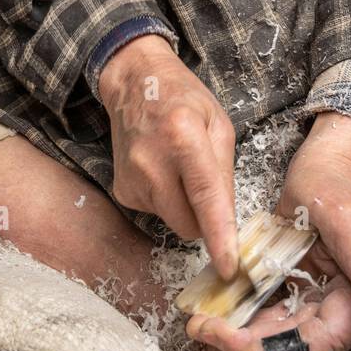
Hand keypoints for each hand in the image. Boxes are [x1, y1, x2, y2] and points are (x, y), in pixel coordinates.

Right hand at [98, 35, 238, 279]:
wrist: (134, 83)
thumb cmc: (183, 98)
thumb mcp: (219, 124)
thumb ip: (225, 173)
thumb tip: (228, 222)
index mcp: (183, 136)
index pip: (206, 197)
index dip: (219, 236)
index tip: (228, 266)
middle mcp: (152, 162)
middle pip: (189, 224)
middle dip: (204, 217)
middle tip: (204, 183)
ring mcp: (131, 179)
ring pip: (173, 221)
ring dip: (184, 205)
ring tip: (178, 167)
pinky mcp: (122, 191)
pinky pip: (157, 213)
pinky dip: (165, 199)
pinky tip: (160, 170)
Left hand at [186, 113, 350, 350]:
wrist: (319, 174)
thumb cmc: (332, 188)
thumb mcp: (345, 216)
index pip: (325, 341)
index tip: (240, 349)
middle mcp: (346, 311)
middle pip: (297, 346)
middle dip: (251, 348)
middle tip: (204, 332)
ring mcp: (319, 305)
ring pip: (278, 337)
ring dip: (240, 338)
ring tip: (200, 326)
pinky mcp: (298, 298)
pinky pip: (269, 319)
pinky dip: (242, 320)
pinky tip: (211, 317)